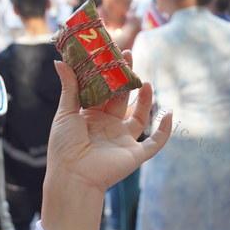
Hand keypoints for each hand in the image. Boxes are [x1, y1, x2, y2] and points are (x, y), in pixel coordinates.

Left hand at [39, 50, 170, 229]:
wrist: (72, 176)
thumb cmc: (64, 145)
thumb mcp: (65, 112)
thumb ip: (69, 87)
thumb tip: (60, 61)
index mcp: (91, 116)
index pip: (104, 91)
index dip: (109, 74)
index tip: (112, 54)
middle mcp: (108, 126)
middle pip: (123, 99)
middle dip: (127, 79)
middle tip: (129, 57)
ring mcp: (123, 140)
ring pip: (140, 117)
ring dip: (146, 100)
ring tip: (145, 82)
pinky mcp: (135, 154)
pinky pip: (155, 142)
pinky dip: (164, 130)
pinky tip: (169, 113)